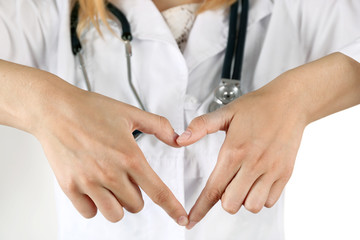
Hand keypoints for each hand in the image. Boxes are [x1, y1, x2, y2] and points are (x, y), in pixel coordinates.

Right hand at [31, 78, 187, 224]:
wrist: (55, 110)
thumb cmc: (91, 110)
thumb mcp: (131, 113)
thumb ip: (159, 126)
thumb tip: (177, 140)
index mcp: (130, 157)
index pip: (158, 191)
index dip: (173, 208)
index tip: (181, 218)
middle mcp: (111, 174)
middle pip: (136, 205)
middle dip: (136, 194)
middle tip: (126, 177)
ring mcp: (89, 183)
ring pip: (114, 214)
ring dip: (117, 203)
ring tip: (111, 185)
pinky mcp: (70, 187)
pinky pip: (89, 212)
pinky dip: (95, 205)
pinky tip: (94, 188)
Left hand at [177, 85, 306, 228]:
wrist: (290, 103)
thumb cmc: (257, 107)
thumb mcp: (226, 112)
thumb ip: (201, 126)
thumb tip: (180, 139)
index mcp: (235, 151)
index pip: (214, 189)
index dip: (200, 208)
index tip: (191, 220)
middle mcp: (253, 164)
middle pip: (231, 204)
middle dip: (223, 199)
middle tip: (226, 183)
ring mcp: (271, 171)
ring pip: (252, 206)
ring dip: (243, 199)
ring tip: (242, 181)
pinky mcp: (285, 174)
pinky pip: (270, 201)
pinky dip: (260, 197)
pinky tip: (257, 181)